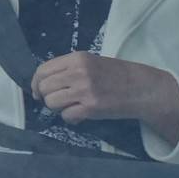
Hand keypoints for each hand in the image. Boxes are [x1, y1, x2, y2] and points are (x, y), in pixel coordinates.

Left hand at [32, 52, 178, 142]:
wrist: (142, 88)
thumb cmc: (115, 75)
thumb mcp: (90, 63)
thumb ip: (68, 70)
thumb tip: (41, 84)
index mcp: (77, 58)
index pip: (43, 70)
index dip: (36, 83)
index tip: (37, 92)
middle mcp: (78, 72)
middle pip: (44, 87)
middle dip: (46, 97)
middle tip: (57, 101)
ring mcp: (85, 90)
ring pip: (51, 102)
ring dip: (58, 108)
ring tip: (71, 106)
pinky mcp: (92, 107)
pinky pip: (66, 116)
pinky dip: (70, 118)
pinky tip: (80, 115)